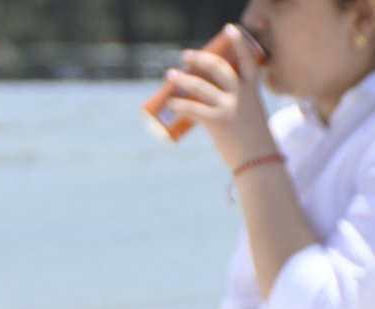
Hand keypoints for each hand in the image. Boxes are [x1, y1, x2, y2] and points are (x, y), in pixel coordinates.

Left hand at [164, 24, 276, 169]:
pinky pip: (194, 109)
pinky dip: (179, 105)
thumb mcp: (249, 114)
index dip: (240, 42)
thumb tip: (208, 106)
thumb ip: (235, 104)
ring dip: (183, 79)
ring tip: (170, 74)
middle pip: (220, 68)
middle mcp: (242, 94)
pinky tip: (169, 103)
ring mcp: (230, 107)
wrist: (259, 160)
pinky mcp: (218, 122)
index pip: (248, 59)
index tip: (229, 29)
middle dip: (201, 58)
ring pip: (202, 87)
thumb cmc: (252, 139)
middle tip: (185, 55)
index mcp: (253, 90)